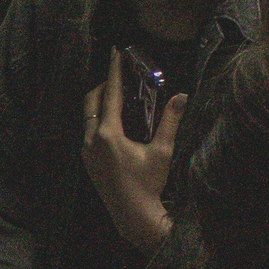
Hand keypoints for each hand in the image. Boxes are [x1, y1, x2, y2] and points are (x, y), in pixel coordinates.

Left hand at [80, 70, 180, 251]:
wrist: (132, 216)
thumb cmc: (148, 184)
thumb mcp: (162, 151)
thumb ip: (170, 122)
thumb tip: (182, 97)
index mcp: (108, 134)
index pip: (110, 93)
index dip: (113, 71)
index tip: (115, 53)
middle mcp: (91, 140)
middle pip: (91, 101)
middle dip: (102, 85)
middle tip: (117, 76)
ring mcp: (86, 152)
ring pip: (87, 117)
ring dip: (99, 103)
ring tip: (117, 98)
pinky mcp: (87, 162)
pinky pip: (87, 132)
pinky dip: (97, 120)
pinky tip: (113, 123)